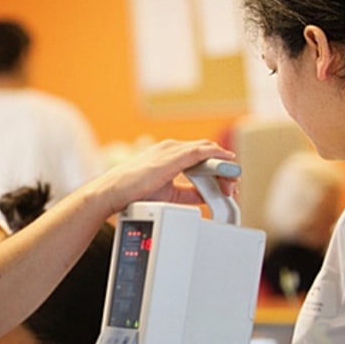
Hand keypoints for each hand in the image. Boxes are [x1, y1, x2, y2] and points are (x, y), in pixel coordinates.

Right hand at [86, 140, 235, 214]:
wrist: (112, 192)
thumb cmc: (131, 192)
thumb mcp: (168, 193)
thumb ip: (188, 193)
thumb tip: (206, 195)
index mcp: (169, 154)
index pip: (201, 156)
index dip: (217, 169)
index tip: (225, 184)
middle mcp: (171, 148)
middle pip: (208, 152)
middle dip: (224, 169)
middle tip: (231, 186)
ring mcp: (172, 150)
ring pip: (208, 151)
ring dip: (223, 165)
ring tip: (232, 180)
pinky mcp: (172, 156)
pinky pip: (202, 152)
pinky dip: (218, 158)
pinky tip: (228, 164)